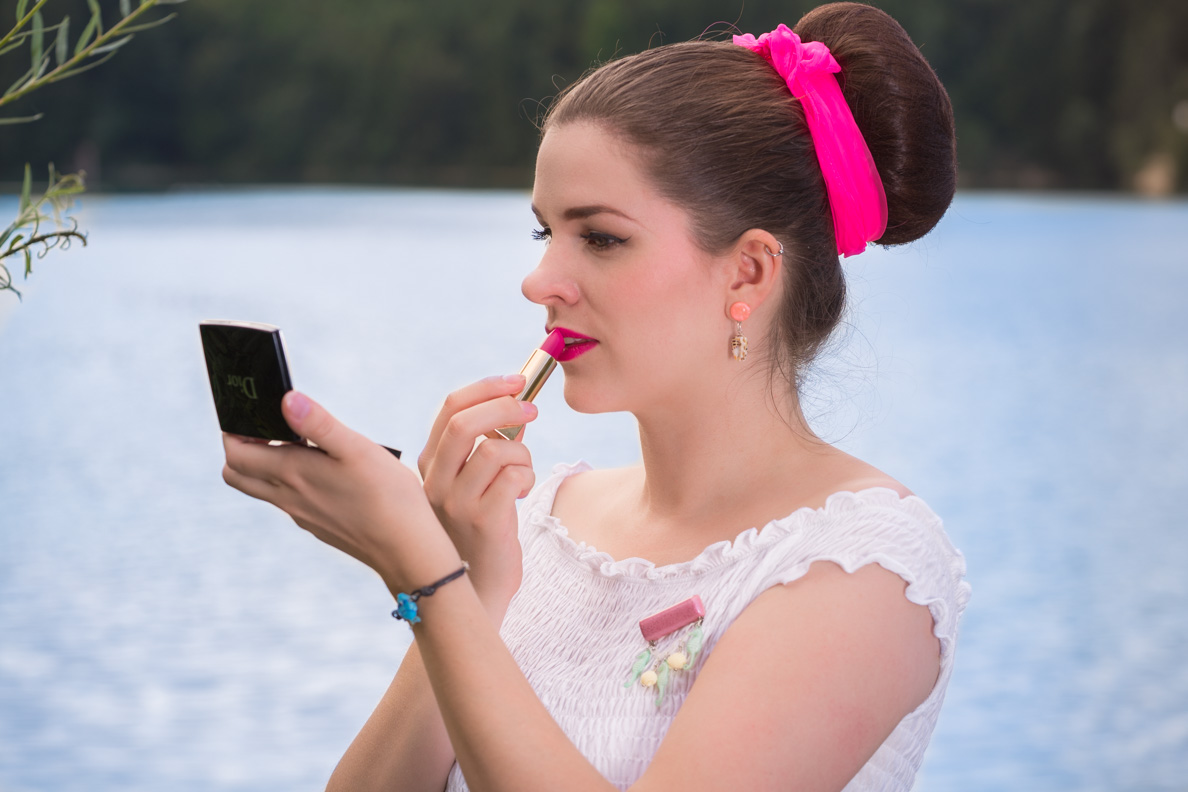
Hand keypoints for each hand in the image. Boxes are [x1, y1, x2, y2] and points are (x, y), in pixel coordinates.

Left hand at [221, 391, 458, 592]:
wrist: (406, 548)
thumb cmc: (387, 495)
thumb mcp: (356, 449)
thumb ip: (319, 423)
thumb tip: (286, 399)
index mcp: (291, 474)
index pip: (235, 454)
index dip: (233, 431)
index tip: (252, 413)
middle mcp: (289, 497)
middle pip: (237, 475)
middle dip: (240, 449)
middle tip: (266, 428)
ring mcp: (302, 515)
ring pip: (261, 490)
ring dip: (265, 466)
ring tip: (297, 445)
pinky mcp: (318, 525)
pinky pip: (289, 502)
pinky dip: (290, 483)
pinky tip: (324, 473)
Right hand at [418, 375, 537, 614]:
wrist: (477, 591)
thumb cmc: (480, 534)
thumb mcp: (473, 486)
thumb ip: (487, 447)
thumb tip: (514, 407)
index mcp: (427, 467)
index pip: (450, 409)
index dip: (486, 388)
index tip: (515, 381)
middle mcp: (433, 483)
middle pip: (464, 422)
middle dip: (505, 405)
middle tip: (532, 408)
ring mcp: (455, 503)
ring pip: (496, 449)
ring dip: (522, 453)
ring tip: (523, 473)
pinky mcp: (482, 521)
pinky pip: (513, 475)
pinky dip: (528, 475)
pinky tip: (523, 493)